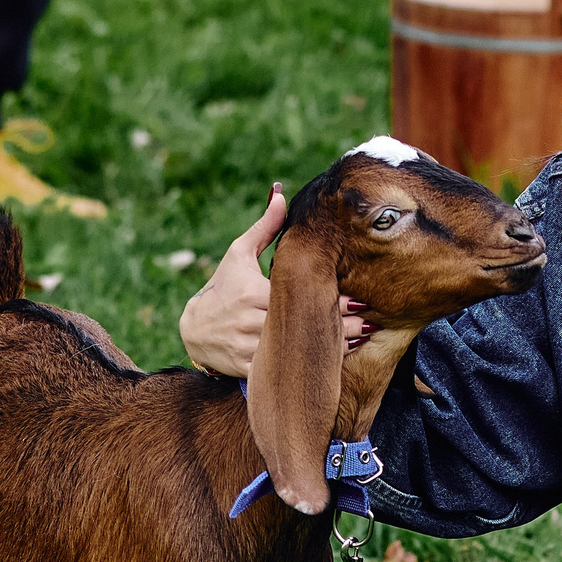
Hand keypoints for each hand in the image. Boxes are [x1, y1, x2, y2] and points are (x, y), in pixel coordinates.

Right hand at [179, 183, 367, 376]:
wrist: (193, 329)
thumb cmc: (222, 287)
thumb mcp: (238, 255)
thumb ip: (265, 227)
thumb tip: (281, 193)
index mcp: (252, 292)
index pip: (297, 295)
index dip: (328, 298)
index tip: (357, 298)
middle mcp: (249, 320)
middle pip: (301, 324)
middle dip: (337, 324)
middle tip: (369, 321)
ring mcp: (247, 346)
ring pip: (294, 349)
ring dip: (329, 348)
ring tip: (361, 339)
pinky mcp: (245, 367)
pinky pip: (281, 368)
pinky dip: (306, 368)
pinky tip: (333, 363)